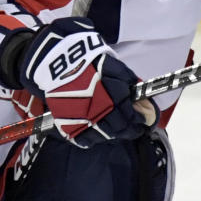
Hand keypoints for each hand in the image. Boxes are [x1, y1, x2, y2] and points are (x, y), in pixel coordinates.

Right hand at [17, 16, 156, 147]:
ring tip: (118, 130)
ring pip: (106, 135)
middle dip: (132, 129)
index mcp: (111, 89)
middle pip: (121, 127)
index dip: (142, 119)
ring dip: (115, 134)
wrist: (54, 60)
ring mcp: (82, 116)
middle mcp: (98, 105)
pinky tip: (98, 131)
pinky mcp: (68, 123)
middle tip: (135, 128)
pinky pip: (86, 140)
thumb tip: (144, 101)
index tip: (146, 120)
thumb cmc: (86, 59)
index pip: (133, 114)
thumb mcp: (112, 64)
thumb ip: (128, 82)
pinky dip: (94, 138)